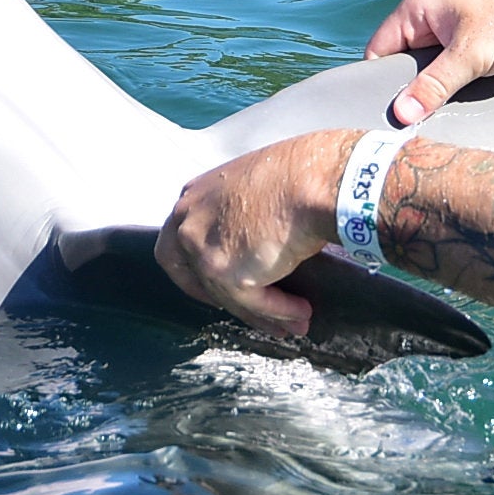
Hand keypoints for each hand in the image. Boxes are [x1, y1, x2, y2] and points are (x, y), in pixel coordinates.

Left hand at [156, 129, 353, 336]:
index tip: (215, 285)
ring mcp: (201, 248)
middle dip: (220, 298)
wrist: (316, 181)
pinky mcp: (224, 274)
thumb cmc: (300, 176)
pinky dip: (279, 311)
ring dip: (264, 311)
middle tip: (252, 311)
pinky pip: (253, 303)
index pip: (177, 243)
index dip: (194, 270)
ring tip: (296, 318)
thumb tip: (259, 247)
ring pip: (227, 295)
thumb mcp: (255, 190)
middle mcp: (188, 220)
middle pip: (192, 273)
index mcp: (194, 195)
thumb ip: (242, 217)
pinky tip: (301, 312)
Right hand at [366, 0, 493, 124]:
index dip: (379, 82)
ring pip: (430, 68)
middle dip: (410, 89)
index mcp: (419, 6)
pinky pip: (452, 67)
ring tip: (437, 115)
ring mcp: (453, 27)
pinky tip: (459, 103)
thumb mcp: (472, 54)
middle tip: (413, 121)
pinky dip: (454, 84)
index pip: (379, 49)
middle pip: (403, 61)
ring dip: (435, 88)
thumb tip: (401, 114)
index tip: (387, 114)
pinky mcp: (474, 40)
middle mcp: (431, 14)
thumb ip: (435, 84)